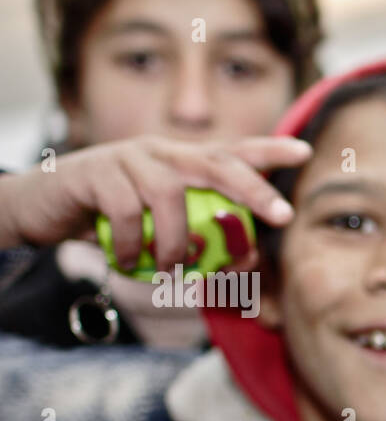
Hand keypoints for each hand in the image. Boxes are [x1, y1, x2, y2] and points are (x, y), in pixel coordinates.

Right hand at [0, 135, 310, 267]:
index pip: (234, 151)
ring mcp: (128, 157)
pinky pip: (126, 211)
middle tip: (281, 216)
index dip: (270, 152)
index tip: (306, 153)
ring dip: (177, 241)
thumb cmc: (114, 222)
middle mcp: (162, 152)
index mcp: (183, 163)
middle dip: (255, 189)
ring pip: (170, 194)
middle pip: (217, 162)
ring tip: (171, 270)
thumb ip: (201, 241)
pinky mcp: (95, 172)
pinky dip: (132, 245)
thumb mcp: (162, 229)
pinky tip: (128, 262)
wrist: (45, 207)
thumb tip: (247, 262)